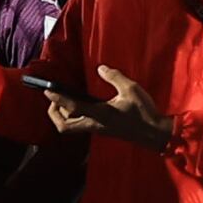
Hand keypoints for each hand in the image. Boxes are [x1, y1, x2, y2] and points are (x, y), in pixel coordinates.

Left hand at [54, 67, 178, 145]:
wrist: (154, 134)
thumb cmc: (144, 112)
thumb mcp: (131, 89)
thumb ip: (115, 77)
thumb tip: (101, 68)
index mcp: (101, 114)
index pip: (73, 107)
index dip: (58, 98)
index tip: (48, 90)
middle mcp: (95, 124)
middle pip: (64, 126)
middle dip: (54, 113)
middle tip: (54, 98)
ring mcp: (97, 129)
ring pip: (70, 128)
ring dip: (62, 116)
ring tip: (63, 100)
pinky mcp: (101, 130)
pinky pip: (79, 126)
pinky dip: (72, 117)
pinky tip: (78, 106)